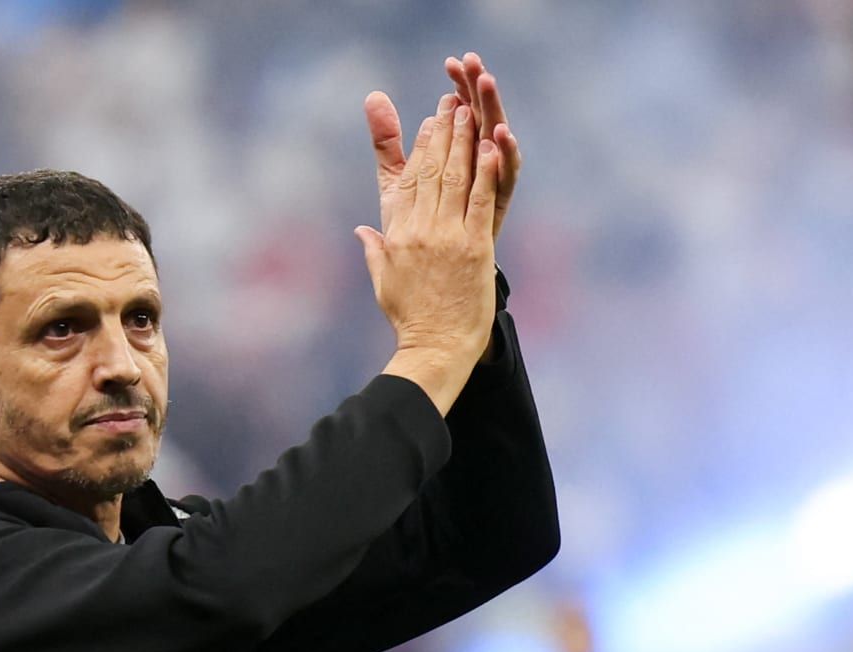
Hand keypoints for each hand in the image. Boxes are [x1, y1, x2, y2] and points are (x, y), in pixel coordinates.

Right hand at [359, 96, 500, 413]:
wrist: (434, 347)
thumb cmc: (409, 318)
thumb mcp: (383, 280)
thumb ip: (373, 250)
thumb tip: (361, 231)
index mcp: (397, 233)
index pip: (408, 179)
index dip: (420, 146)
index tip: (430, 122)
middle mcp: (420, 229)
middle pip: (432, 170)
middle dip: (443, 133)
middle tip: (453, 103)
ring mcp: (448, 237)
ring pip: (456, 179)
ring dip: (463, 142)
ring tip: (470, 112)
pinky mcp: (475, 249)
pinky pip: (482, 202)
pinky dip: (486, 173)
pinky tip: (491, 148)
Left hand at [367, 52, 520, 239]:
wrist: (438, 297)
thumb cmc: (417, 236)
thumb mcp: (396, 184)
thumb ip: (387, 143)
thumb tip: (372, 96)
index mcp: (456, 158)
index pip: (459, 113)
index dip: (457, 88)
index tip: (453, 63)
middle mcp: (477, 168)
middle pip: (478, 120)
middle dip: (474, 91)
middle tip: (472, 61)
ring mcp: (489, 188)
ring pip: (494, 141)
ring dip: (493, 110)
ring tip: (486, 82)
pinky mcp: (497, 211)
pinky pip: (504, 178)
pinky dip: (505, 156)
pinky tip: (501, 133)